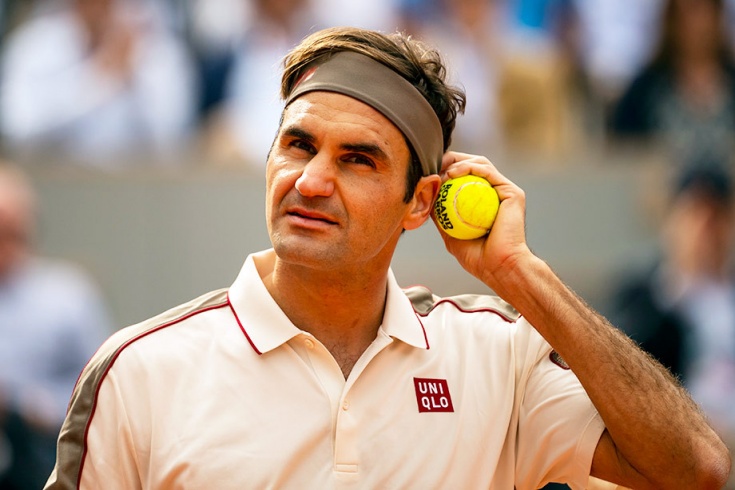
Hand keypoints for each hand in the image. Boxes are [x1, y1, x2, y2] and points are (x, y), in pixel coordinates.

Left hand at [432, 151, 532, 293]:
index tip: (428, 173)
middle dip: (451, 161)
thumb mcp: (450, 233)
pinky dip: (470, 167)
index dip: (445, 170)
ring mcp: (504, 192)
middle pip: (471, 166)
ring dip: (459, 161)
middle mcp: (494, 194)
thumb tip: (425, 199)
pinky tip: (454, 173)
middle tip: (433, 165)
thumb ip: (440, 215)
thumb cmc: (477, 257)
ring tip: (443, 170)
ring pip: (480, 164)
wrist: (498, 267)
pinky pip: (489, 172)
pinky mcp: (512, 192)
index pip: (463, 177)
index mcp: (482, 201)